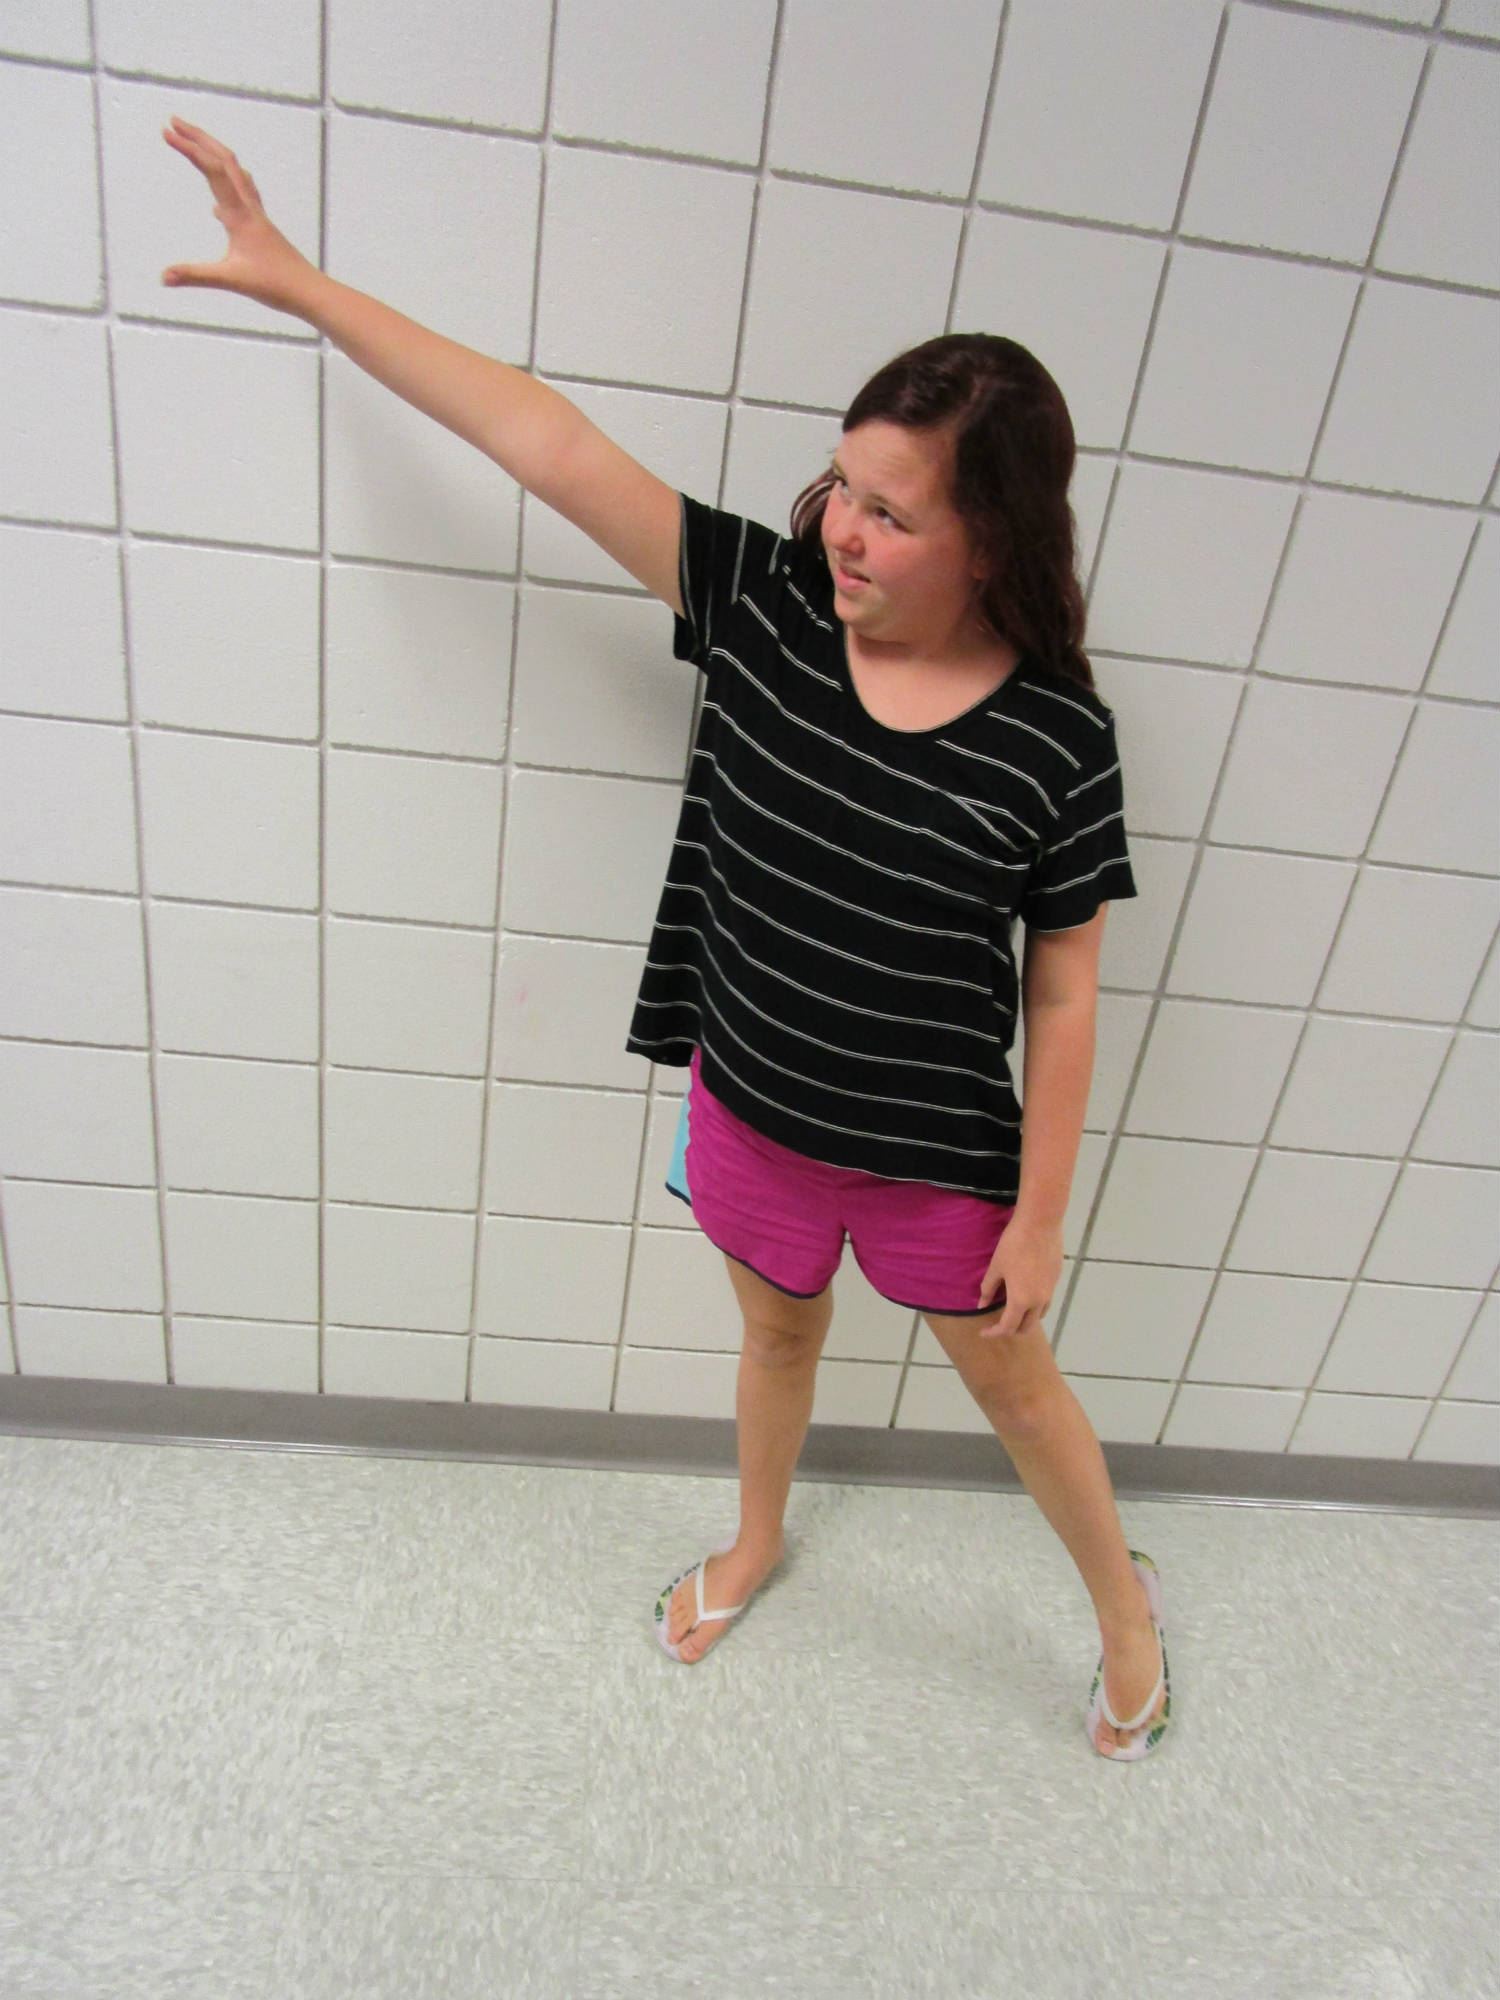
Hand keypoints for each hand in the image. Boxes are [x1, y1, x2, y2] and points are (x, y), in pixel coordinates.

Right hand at [159, 116, 315, 314]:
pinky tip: (217, 208)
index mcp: (240, 214)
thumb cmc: (276, 286)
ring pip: (236, 173)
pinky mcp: (261, 229)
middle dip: (199, 138)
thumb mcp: (231, 280)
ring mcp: (257, 217)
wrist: (310, 292)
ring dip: (213, 154)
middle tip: (174, 122)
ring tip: (194, 146)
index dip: (188, 149)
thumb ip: (195, 276)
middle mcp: (249, 208)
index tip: (166, 132)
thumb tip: (163, 277)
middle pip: (225, 160)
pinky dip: (227, 187)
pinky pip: (243, 197)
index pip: (213, 169)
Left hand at [975, 1213, 1063, 1340]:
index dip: (994, 1332)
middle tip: (997, 1325)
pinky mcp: (1056, 1280)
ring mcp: (1050, 1291)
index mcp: (1021, 1300)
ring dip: (1025, 1319)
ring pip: (1039, 1316)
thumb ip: (989, 1289)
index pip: (1007, 1327)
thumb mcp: (996, 1267)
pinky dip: (1034, 1306)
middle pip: (1026, 1327)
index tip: (983, 1332)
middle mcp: (1039, 1301)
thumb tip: (981, 1305)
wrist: (1040, 1224)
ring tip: (1012, 1311)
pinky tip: (1025, 1294)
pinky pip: (1045, 1301)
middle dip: (1011, 1330)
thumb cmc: (1013, 1245)